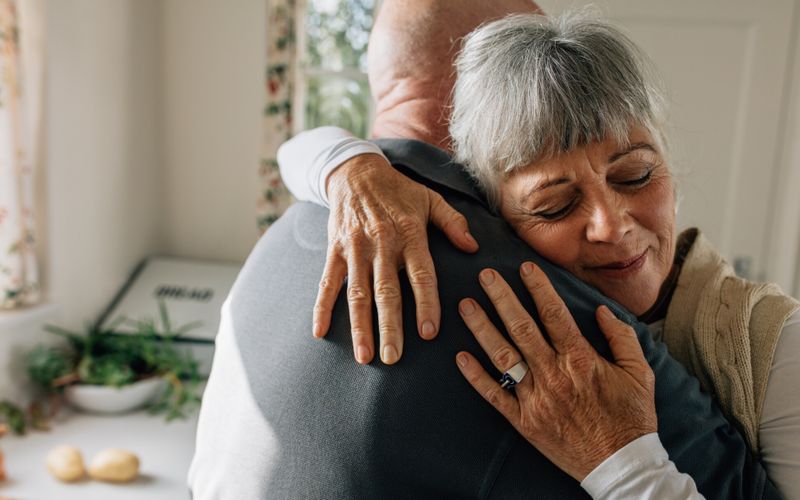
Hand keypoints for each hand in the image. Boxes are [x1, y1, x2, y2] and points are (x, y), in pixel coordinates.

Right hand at [315, 153, 478, 364]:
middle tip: (392, 357)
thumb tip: (473, 247)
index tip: (428, 333)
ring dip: (359, 325)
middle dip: (389, 326)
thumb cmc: (399, 190)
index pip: (420, 274)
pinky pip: (327, 282)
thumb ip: (453, 223)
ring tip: (364, 355)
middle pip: (386, 290)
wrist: (355, 172)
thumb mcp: (431, 199)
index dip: (425, 303)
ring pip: (356, 292)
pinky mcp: (335, 250)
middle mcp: (381, 244)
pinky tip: (320, 332)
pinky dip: (322, 307)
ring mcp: (355, 249)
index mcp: (409, 234)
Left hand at [455, 263, 656, 480]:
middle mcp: (554, 375)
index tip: (524, 267)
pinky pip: (494, 395)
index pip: (554, 314)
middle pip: (521, 328)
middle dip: (501, 298)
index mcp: (581, 360)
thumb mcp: (640, 373)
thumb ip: (622, 338)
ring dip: (482, 328)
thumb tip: (601, 310)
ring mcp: (536, 399)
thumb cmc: (632, 418)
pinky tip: (460, 356)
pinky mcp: (524, 422)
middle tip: (484, 275)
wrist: (620, 465)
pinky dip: (475, 376)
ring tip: (465, 305)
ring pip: (502, 356)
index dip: (538, 287)